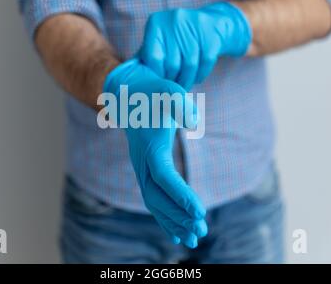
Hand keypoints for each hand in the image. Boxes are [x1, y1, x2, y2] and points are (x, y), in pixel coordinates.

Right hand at [103, 59, 206, 247]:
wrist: (130, 94)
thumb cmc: (152, 92)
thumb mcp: (168, 91)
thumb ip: (181, 104)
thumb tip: (194, 120)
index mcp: (149, 148)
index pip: (164, 177)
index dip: (181, 195)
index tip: (200, 211)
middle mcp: (142, 163)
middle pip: (157, 197)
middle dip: (179, 216)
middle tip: (200, 230)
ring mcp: (142, 169)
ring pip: (154, 202)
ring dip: (173, 221)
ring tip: (194, 237)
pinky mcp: (146, 171)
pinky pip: (154, 199)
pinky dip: (165, 216)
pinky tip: (178, 231)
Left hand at [138, 2, 251, 89]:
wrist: (212, 24)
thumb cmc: (178, 39)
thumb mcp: (160, 41)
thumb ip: (146, 57)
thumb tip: (130, 78)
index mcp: (155, 23)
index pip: (153, 58)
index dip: (157, 75)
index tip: (160, 82)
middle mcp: (174, 20)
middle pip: (172, 64)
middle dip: (172, 80)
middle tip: (173, 87)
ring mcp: (194, 25)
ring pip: (189, 65)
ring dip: (187, 81)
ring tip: (184, 85)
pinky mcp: (212, 35)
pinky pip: (204, 64)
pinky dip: (200, 75)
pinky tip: (197, 77)